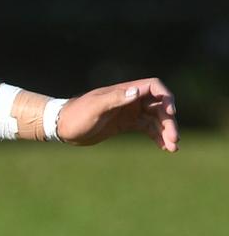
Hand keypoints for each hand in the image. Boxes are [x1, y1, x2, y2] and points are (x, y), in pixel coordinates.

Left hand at [58, 78, 178, 151]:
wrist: (62, 127)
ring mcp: (128, 112)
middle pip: (159, 106)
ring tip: (173, 148)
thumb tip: (137, 91)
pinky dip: (157, 136)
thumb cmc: (76, 115)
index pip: (154, 87)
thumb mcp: (95, 107)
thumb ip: (115, 98)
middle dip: (169, 121)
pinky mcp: (125, 124)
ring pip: (155, 119)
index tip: (170, 113)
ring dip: (166, 131)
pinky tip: (164, 147)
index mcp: (123, 91)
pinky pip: (147, 128)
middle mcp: (129, 99)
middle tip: (174, 139)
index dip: (166, 98)